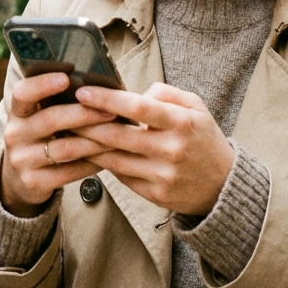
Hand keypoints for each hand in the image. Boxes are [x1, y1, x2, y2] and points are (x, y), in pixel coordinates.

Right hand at [0, 72, 116, 217]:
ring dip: (95, 141)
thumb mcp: (38, 117)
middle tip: (112, 110)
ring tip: (118, 135)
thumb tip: (99, 85)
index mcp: (17, 112)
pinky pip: (70, 172)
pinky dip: (92, 164)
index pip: (22, 93)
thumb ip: (58, 101)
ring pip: (65, 148)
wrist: (20, 179)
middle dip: (84, 114)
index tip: (66, 78)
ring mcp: (22, 160)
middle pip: (50, 120)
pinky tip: (108, 157)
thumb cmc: (41, 137)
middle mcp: (14, 134)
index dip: (42, 84)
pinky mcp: (34, 182)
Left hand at [72, 83, 234, 215]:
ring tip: (67, 134)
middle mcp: (172, 150)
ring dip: (88, 147)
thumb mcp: (196, 106)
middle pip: (118, 136)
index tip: (83, 92)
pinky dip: (104, 164)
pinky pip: (121, 177)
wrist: (224, 185)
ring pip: (114, 160)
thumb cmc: (203, 138)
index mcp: (182, 123)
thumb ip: (165, 93)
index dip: (107, 100)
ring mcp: (163, 176)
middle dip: (86, 124)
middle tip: (63, 113)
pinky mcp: (156, 195)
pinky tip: (89, 153)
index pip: (138, 107)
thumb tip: (132, 94)